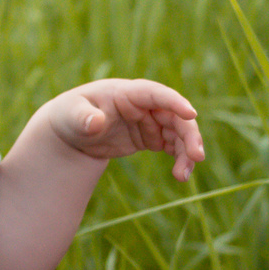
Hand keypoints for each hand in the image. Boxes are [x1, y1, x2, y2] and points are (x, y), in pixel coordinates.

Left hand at [41, 80, 203, 179]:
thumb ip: (83, 117)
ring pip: (178, 132)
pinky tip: (180, 174)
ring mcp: (150, 121)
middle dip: (189, 134)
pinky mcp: (151, 137)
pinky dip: (180, 158)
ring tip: (182, 176)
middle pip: (175, 115)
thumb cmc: (71, 116)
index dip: (173, 102)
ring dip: (186, 151)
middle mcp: (144, 105)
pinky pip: (173, 146)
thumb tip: (95, 122)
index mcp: (126, 93)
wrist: (72, 133)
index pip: (154, 93)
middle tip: (197, 157)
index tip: (190, 113)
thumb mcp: (72, 115)